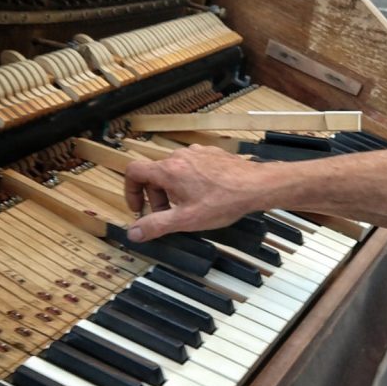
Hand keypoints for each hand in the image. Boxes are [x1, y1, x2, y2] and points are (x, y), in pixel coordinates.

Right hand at [123, 145, 261, 240]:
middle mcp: (180, 157)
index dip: (130, 190)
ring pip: (175, 170)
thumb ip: (157, 225)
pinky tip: (206, 194)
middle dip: (157, 196)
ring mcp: (197, 152)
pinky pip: (192, 166)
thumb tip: (133, 233)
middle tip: (170, 214)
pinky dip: (191, 180)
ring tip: (190, 206)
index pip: (133, 171)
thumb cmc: (224, 201)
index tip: (138, 207)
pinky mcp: (212, 153)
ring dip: (174, 189)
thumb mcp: (186, 220)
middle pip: (156, 174)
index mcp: (169, 170)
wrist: (256, 185)